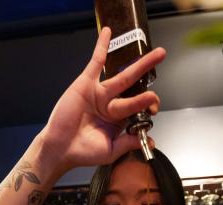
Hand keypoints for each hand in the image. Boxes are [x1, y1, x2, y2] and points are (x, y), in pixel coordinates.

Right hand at [38, 27, 165, 174]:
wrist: (60, 149)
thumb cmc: (82, 152)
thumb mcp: (111, 151)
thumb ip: (129, 143)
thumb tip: (150, 141)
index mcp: (118, 120)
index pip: (139, 107)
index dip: (148, 104)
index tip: (153, 110)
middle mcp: (111, 104)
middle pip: (135, 88)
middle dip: (149, 76)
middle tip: (163, 59)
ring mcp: (99, 93)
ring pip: (124, 76)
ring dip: (140, 64)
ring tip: (157, 54)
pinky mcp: (86, 84)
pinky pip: (96, 62)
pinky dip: (102, 47)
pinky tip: (109, 33)